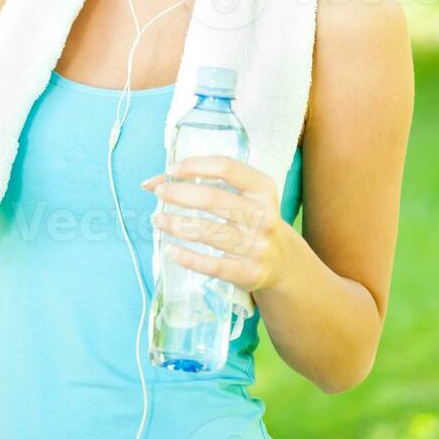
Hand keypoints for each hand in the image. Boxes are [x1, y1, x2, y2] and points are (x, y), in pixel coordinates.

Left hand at [142, 155, 288, 294]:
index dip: (195, 165)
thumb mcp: (245, 196)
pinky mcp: (248, 273)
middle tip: (159, 193)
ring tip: (157, 219)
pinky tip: (171, 249)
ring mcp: (257, 246)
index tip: (171, 170)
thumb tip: (155, 181)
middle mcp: (263, 215)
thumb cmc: (252, 220)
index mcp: (263, 189)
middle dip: (179, 193)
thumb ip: (208, 183)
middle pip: (213, 199)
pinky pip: (212, 266)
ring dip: (176, 224)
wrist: (283, 262)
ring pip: (208, 232)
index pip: (226, 168)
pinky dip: (188, 257)